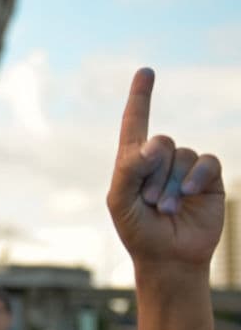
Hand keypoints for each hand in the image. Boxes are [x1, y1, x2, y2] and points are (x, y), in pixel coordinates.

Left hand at [107, 68, 223, 271]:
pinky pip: (206, 162)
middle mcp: (160, 160)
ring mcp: (185, 168)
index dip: (141, 97)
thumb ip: (129, 168)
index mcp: (133, 162)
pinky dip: (196, 178)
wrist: (168, 257)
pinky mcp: (208, 178)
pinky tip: (188, 196)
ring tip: (166, 209)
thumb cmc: (138, 230)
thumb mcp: (120, 200)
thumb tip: (155, 143)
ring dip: (171, 184)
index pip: (135, 123)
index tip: (146, 71)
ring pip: (182, 155)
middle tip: (150, 203)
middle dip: (153, 174)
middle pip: (160, 142)